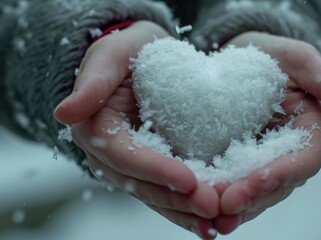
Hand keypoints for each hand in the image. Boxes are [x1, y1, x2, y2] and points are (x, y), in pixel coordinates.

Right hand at [54, 21, 218, 238]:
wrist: (143, 58)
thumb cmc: (128, 52)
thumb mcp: (110, 55)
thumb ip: (92, 82)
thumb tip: (64, 112)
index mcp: (96, 130)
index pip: (125, 157)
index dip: (156, 171)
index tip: (189, 181)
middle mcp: (111, 156)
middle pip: (143, 185)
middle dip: (178, 200)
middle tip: (214, 208)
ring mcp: (133, 166)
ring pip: (158, 196)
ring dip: (187, 213)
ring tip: (220, 222)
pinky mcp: (153, 168)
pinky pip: (169, 192)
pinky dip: (189, 208)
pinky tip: (215, 219)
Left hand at [213, 32, 320, 233]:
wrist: (239, 61)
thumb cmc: (272, 57)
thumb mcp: (297, 59)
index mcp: (308, 133)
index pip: (305, 160)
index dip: (285, 172)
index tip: (260, 179)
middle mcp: (288, 155)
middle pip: (277, 185)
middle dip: (252, 197)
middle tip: (225, 204)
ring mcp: (262, 164)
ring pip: (254, 195)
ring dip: (234, 207)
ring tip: (209, 213)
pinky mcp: (237, 165)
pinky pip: (230, 187)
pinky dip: (217, 199)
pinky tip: (199, 205)